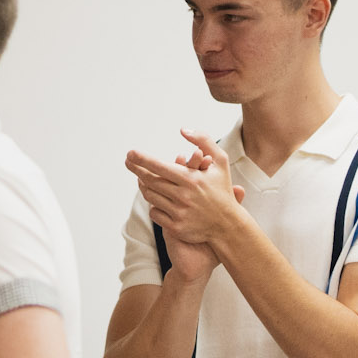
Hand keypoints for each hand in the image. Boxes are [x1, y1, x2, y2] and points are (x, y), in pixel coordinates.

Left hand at [128, 131, 245, 251]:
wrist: (228, 224)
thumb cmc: (222, 189)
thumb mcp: (220, 161)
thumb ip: (203, 141)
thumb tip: (183, 129)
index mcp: (192, 179)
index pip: (160, 167)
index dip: (142, 160)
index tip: (130, 154)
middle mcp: (184, 196)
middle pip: (151, 181)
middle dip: (137, 170)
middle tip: (129, 162)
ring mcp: (179, 213)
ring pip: (151, 197)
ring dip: (144, 186)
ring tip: (141, 178)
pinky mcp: (176, 227)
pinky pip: (155, 213)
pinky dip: (153, 205)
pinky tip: (154, 198)